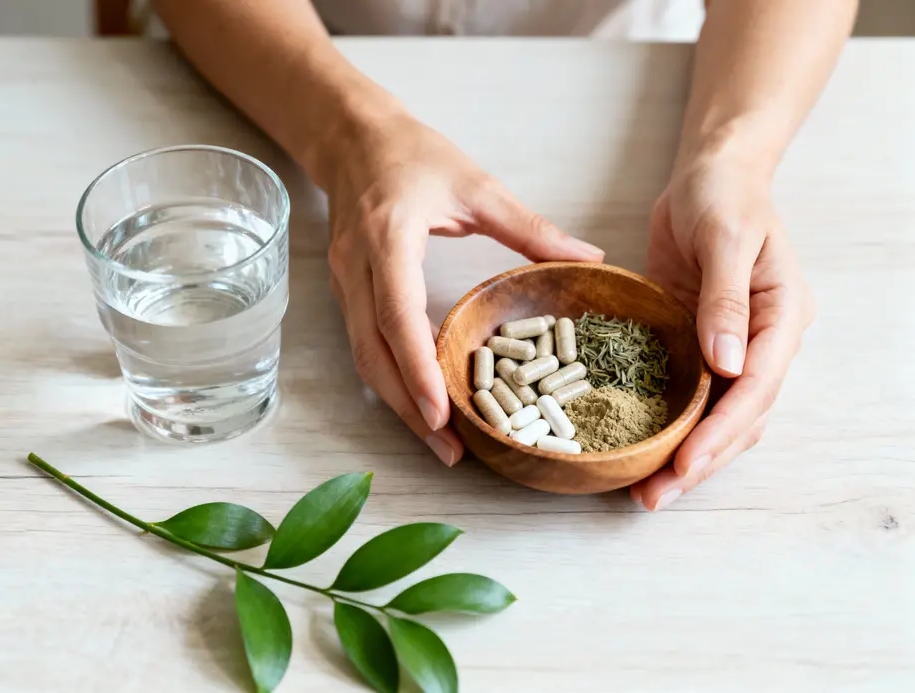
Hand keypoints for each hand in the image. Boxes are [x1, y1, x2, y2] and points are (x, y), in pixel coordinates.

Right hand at [325, 113, 603, 466]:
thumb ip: (530, 227)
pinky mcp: (347, 292)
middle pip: (374, 355)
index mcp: (388, 239)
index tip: (442, 414)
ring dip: (398, 404)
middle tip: (449, 452)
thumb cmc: (412, 154)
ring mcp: (345, 284)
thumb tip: (589, 257)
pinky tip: (423, 400)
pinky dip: (393, 379)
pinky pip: (365, 345)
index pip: (397, 317)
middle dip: (409, 409)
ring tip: (439, 442)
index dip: (418, 370)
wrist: (350, 138)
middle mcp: (357, 269)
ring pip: (364, 358)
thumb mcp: (476, 184)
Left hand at [631, 156, 815, 509]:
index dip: (721, 429)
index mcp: (781, 316)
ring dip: (684, 453)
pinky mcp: (696, 343)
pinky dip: (668, 422)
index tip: (685, 462)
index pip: (757, 387)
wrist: (709, 176)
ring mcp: (729, 346)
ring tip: (646, 490)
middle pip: (739, 416)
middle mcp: (761, 341)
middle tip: (657, 496)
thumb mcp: (726, 237)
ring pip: (715, 415)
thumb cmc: (723, 195)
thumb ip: (725, 300)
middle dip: (701, 459)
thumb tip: (727, 365)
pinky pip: (687, 392)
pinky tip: (638, 445)